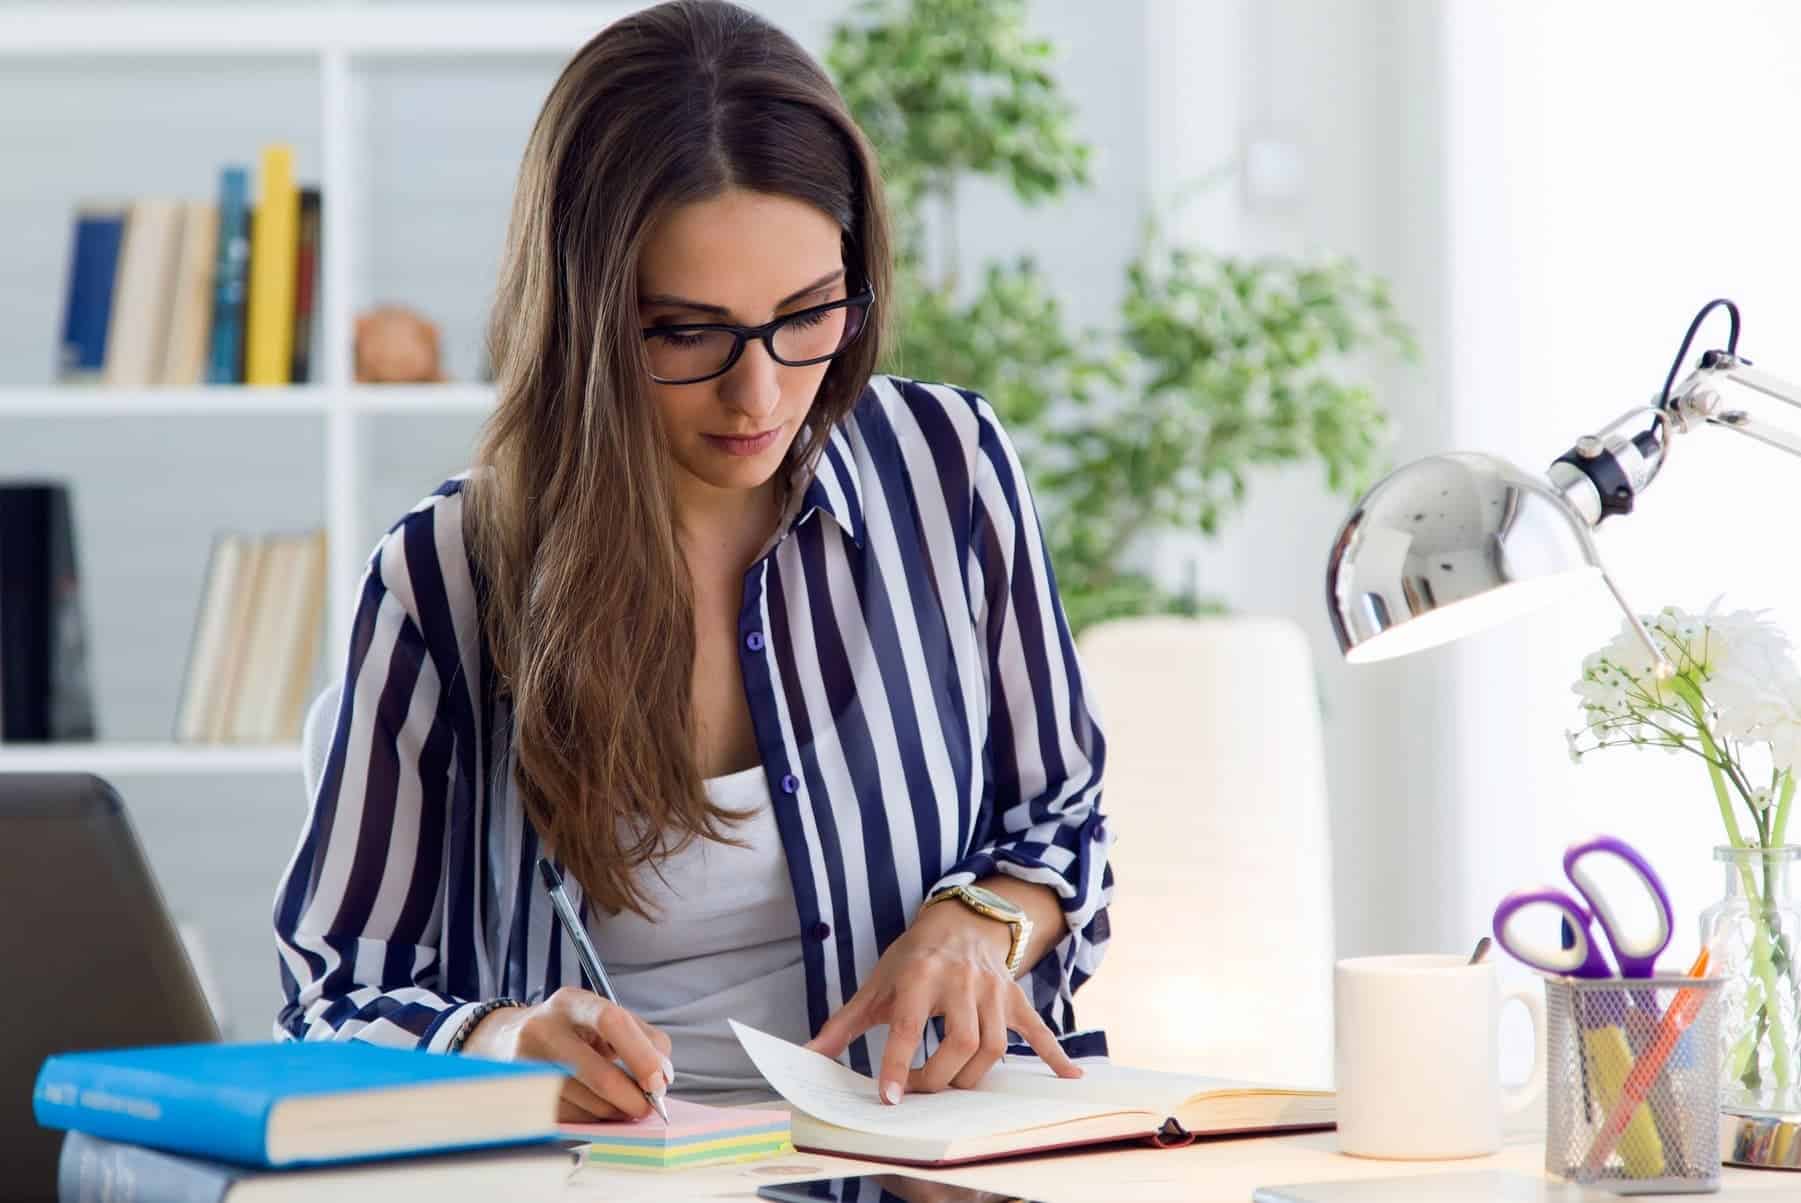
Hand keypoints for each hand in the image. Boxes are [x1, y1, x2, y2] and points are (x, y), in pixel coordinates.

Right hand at [460, 987, 673, 1121]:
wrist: (507, 1040)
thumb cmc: (571, 1030)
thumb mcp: (603, 1018)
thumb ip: (643, 1038)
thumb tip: (662, 1077)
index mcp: (571, 1002)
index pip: (611, 1020)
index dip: (640, 1054)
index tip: (659, 1081)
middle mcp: (544, 1030)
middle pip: (599, 1074)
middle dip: (632, 1098)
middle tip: (649, 1107)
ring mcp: (527, 1066)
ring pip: (588, 1104)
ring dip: (615, 1111)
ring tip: (621, 1103)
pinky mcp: (522, 1097)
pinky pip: (571, 1119)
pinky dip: (593, 1118)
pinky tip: (593, 1106)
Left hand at [803, 900, 1080, 1102]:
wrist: (961, 917)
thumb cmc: (913, 955)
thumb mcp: (877, 983)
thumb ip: (845, 1023)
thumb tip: (809, 1054)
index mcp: (921, 975)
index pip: (910, 1027)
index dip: (899, 1065)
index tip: (891, 1098)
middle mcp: (961, 981)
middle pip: (961, 1044)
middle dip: (939, 1079)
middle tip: (921, 1094)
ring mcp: (994, 991)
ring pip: (993, 1046)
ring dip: (972, 1077)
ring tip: (952, 1088)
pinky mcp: (1016, 998)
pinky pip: (1038, 1028)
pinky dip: (1054, 1054)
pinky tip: (1070, 1077)